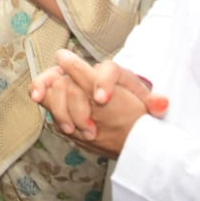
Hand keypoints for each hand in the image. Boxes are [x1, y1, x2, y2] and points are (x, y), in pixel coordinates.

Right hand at [29, 49, 162, 156]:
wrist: (113, 109)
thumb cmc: (129, 105)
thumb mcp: (143, 106)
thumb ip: (153, 104)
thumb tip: (163, 103)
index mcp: (114, 73)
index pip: (108, 70)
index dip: (102, 82)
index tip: (102, 100)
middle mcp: (90, 71)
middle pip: (78, 79)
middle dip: (80, 107)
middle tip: (90, 130)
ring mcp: (72, 78)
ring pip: (58, 80)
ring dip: (60, 106)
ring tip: (71, 129)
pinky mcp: (57, 89)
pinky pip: (44, 83)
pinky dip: (38, 88)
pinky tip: (37, 98)